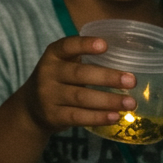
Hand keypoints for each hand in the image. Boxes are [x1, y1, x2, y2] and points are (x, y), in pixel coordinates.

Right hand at [19, 36, 134, 133]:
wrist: (31, 107)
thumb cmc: (58, 80)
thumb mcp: (63, 64)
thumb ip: (85, 60)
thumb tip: (128, 60)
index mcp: (53, 55)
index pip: (67, 46)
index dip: (85, 45)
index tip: (105, 45)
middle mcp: (47, 73)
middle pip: (79, 74)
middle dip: (107, 77)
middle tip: (132, 81)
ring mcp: (48, 95)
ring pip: (81, 97)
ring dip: (108, 100)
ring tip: (130, 103)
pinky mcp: (52, 115)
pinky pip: (77, 117)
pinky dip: (97, 117)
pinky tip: (115, 116)